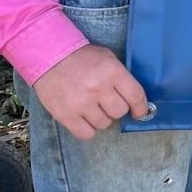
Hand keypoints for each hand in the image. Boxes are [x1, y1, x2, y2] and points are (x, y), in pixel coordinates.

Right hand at [33, 45, 148, 140]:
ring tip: (93, 107)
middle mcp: (98, 88)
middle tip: (108, 102)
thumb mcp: (108, 59)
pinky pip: (86, 134)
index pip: (135, 96)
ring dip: (101, 118)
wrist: (50, 57)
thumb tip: (136, 99)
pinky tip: (84, 119)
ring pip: (104, 124)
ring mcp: (81, 103)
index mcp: (113, 72)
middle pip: (120, 112)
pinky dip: (88, 129)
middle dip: (117, 108)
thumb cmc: (83, 58)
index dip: (141, 108)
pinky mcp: (65, 115)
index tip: (140, 112)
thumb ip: (122, 77)